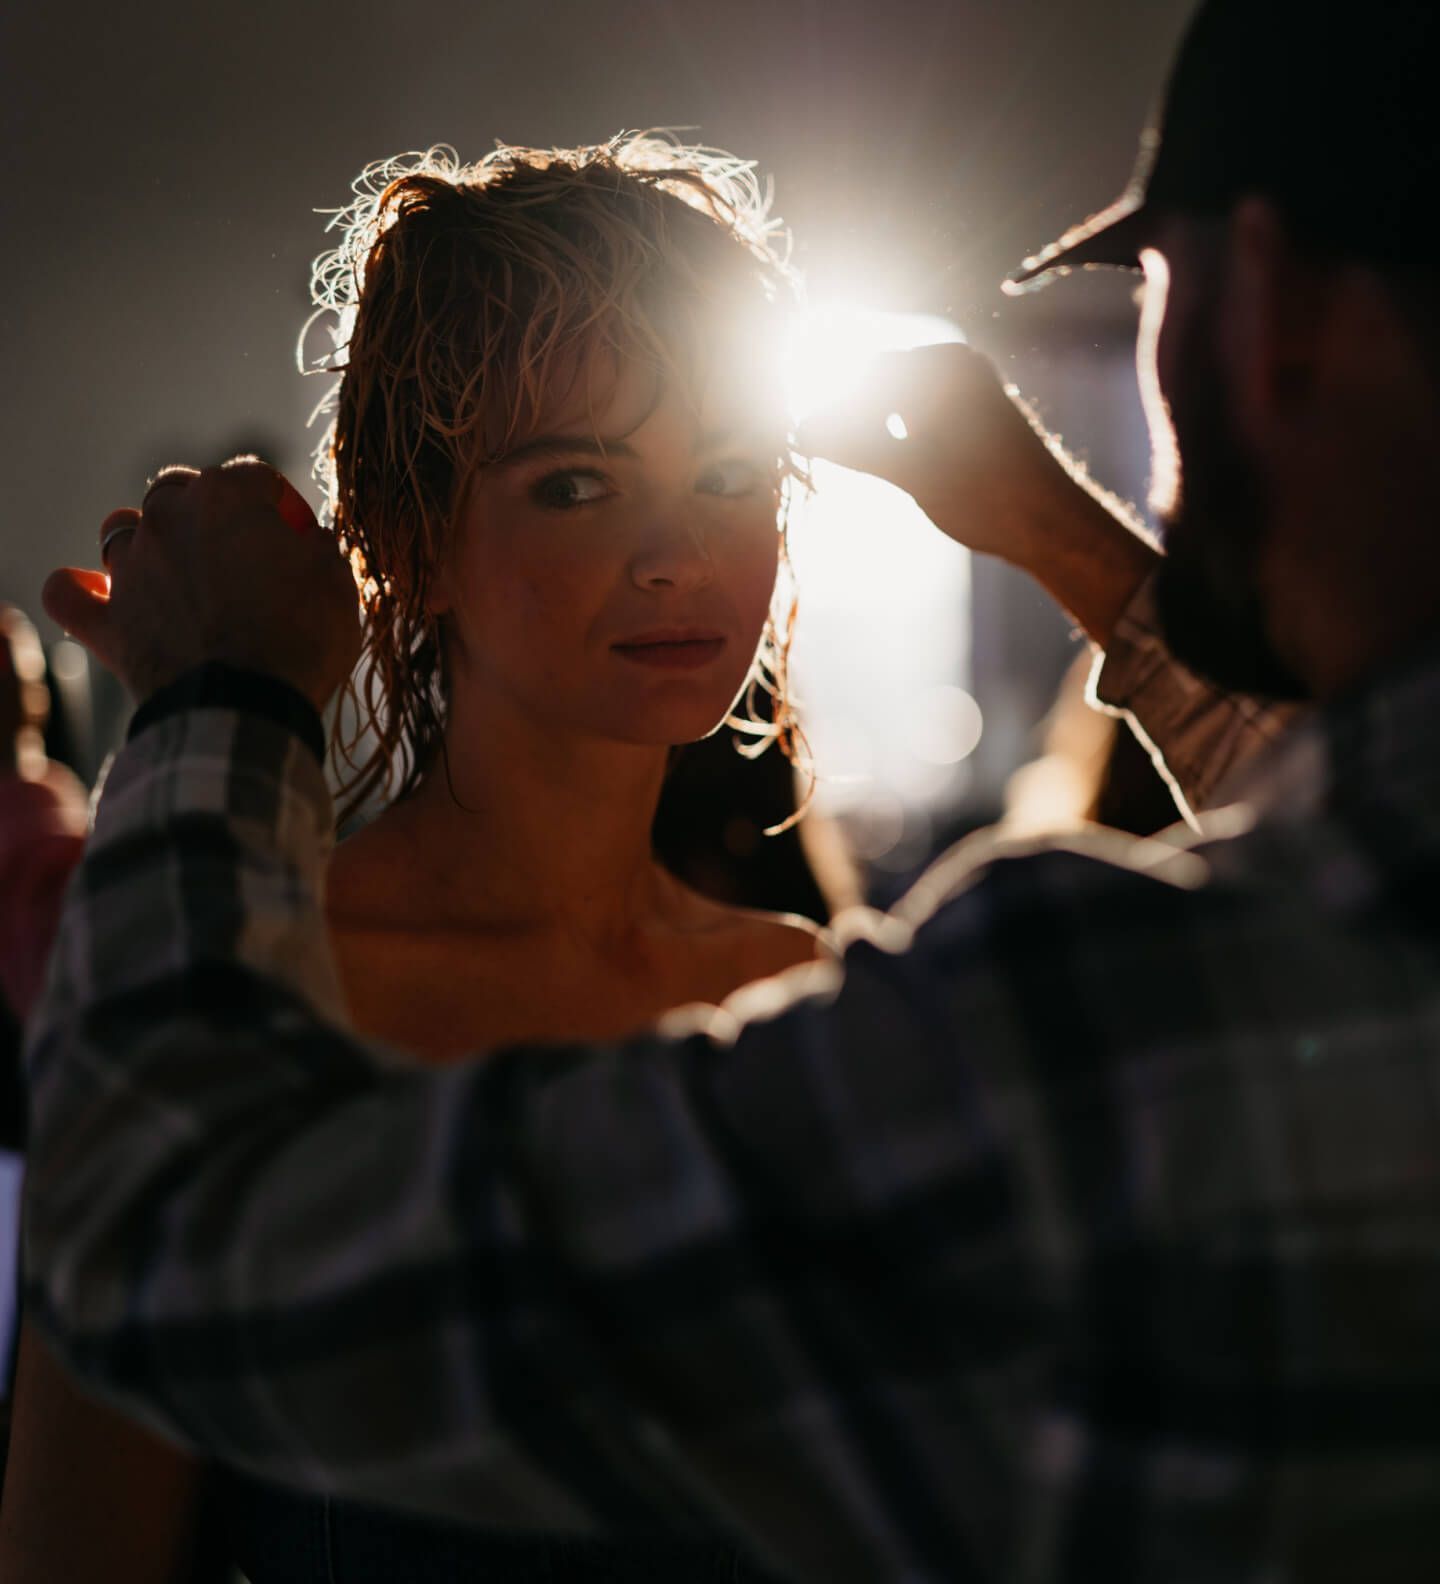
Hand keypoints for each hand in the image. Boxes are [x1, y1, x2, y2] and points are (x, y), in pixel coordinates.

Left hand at [42, 459, 360, 710]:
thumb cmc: (300, 642)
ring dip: (149, 543)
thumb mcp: (338, 587)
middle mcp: (168, 519)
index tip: (301, 540)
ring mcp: (130, 569)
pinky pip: (67, 593)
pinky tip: (97, 593)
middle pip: (181, 490)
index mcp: (227, 498)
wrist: (246, 709)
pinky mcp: (105, 621)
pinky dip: (80, 590)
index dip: (283, 507)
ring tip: (178, 574)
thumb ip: (323, 549)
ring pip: (122, 530)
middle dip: (211, 512)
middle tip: (241, 554)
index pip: (255, 477)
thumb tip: (313, 540)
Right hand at [796, 342, 1160, 646]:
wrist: (1053, 524)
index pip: (862, 374)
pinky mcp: (971, 412)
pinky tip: (881, 461)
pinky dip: (892, 433)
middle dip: (844, 414)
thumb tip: (798, 430)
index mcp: (941, 364)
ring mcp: (965, 385)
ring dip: (866, 426)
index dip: (826, 407)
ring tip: (841, 458)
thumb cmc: (986, 496)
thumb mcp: (910, 472)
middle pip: (875, 381)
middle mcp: (955, 363)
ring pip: (893, 398)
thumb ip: (854, 446)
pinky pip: (914, 411)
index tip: (795, 438)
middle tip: (808, 447)